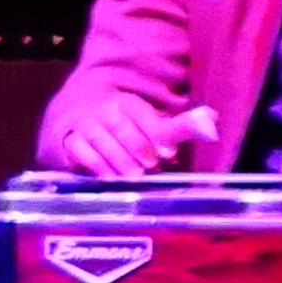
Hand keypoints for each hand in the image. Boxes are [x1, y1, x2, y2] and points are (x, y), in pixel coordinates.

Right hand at [48, 90, 221, 180]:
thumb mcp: (148, 122)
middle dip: (138, 150)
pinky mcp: (69, 141)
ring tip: (134, 177)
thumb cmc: (121, 125)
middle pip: (123, 130)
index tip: (167, 151)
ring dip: (120, 162)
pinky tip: (112, 180)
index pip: (143, 115)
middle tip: (151, 167)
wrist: (75, 115)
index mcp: (127, 102)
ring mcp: (84, 125)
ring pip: (103, 143)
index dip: (156, 134)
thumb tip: (213, 118)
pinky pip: (83, 154)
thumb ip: (178, 126)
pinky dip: (99, 168)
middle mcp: (104, 110)